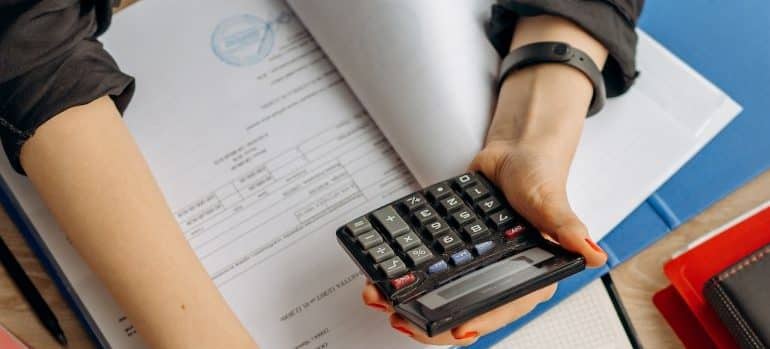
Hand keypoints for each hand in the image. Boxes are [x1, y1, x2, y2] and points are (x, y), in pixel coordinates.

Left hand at [361, 14, 609, 345]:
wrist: (513, 152)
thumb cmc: (539, 176)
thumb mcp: (551, 201)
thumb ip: (568, 228)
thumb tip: (594, 253)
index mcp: (533, 273)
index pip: (505, 306)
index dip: (481, 321)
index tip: (456, 330)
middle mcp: (504, 275)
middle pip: (468, 308)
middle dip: (434, 321)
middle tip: (404, 321)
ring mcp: (478, 265)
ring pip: (445, 294)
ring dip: (414, 303)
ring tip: (385, 303)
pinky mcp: (458, 251)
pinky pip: (432, 270)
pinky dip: (410, 277)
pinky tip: (385, 279)